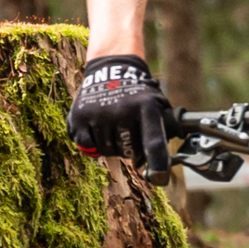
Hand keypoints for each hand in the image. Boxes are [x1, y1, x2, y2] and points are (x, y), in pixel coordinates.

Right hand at [67, 55, 171, 183]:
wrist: (111, 69)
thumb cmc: (139, 94)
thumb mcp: (158, 103)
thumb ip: (165, 129)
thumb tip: (168, 162)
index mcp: (146, 107)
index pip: (153, 142)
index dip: (157, 164)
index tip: (159, 179)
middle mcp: (123, 110)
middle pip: (129, 152)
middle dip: (131, 149)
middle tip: (128, 132)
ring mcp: (100, 114)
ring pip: (108, 151)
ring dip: (112, 145)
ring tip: (113, 125)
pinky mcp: (79, 117)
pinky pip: (88, 147)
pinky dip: (93, 143)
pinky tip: (98, 128)